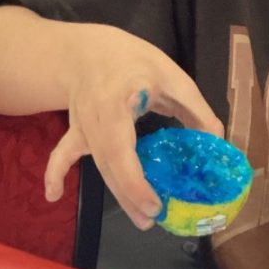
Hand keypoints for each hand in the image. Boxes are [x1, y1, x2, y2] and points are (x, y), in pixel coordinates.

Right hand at [47, 25, 223, 229]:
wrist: (89, 48)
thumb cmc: (133, 59)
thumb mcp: (171, 75)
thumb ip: (194, 108)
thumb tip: (216, 142)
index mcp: (117, 101)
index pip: (119, 148)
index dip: (134, 181)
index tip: (155, 203)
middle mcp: (94, 118)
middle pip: (109, 164)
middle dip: (130, 195)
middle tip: (153, 219)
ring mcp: (81, 125)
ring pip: (99, 165)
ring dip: (118, 194)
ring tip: (141, 219)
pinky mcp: (75, 130)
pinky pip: (63, 153)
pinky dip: (54, 173)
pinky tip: (52, 196)